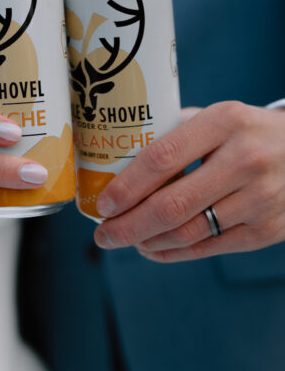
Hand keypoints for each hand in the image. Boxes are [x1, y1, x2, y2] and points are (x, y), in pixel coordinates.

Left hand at [93, 101, 284, 260]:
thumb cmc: (248, 133)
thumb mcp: (218, 117)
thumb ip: (174, 133)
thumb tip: (117, 158)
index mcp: (225, 122)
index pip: (162, 158)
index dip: (126, 186)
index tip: (103, 202)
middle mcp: (245, 160)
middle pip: (172, 205)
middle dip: (128, 225)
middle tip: (103, 235)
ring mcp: (260, 199)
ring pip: (189, 232)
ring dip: (148, 242)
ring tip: (124, 240)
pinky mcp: (268, 230)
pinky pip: (209, 248)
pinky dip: (173, 253)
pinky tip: (152, 249)